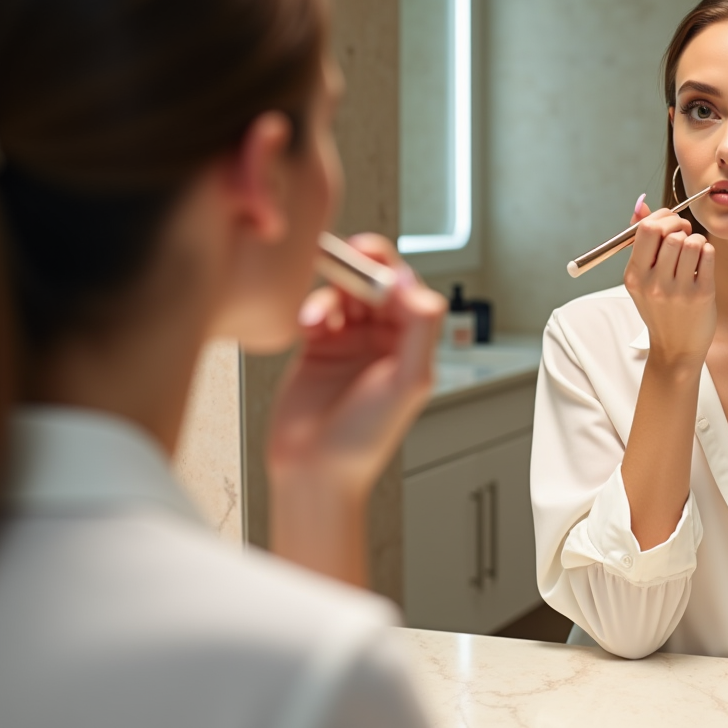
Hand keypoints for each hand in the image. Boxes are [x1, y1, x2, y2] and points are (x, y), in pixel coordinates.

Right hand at [267, 233, 445, 584]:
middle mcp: (383, 340)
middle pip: (373, 283)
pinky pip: (316, 310)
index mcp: (411, 345)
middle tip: (342, 257)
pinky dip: (311, 309)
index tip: (371, 261)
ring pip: (343, 292)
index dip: (389, 269)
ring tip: (318, 315)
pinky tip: (307, 325)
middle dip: (358, 267)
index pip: (406, 290)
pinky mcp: (317, 348)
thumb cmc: (365, 438)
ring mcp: (349, 342)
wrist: (316, 470)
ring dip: (331, 292)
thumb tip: (416, 286)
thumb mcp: (409, 381)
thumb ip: (420, 329)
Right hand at [623, 197, 715, 368]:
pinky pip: (707, 254)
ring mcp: (678, 290)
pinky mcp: (701, 294)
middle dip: (680, 225)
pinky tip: (702, 262)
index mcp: (634, 276)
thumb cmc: (659, 309)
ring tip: (694, 252)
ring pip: (691, 241)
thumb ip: (641, 242)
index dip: (662, 217)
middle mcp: (653, 283)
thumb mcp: (641, 279)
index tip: (670, 222)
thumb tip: (641, 205)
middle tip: (685, 233)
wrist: (675, 348)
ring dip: (695, 239)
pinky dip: (707, 250)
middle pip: (670, 232)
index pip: (646, 229)